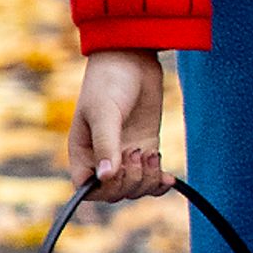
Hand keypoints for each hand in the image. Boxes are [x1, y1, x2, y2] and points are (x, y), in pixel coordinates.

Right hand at [67, 51, 168, 201]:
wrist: (132, 60)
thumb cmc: (109, 83)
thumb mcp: (104, 113)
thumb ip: (106, 144)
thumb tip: (106, 177)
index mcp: (83, 153)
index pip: (88, 189)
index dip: (104, 189)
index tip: (117, 171)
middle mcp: (102, 158)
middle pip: (115, 192)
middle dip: (130, 181)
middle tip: (138, 151)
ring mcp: (126, 155)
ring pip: (135, 188)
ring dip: (146, 179)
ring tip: (150, 153)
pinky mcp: (146, 147)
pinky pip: (152, 177)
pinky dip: (160, 182)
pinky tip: (169, 178)